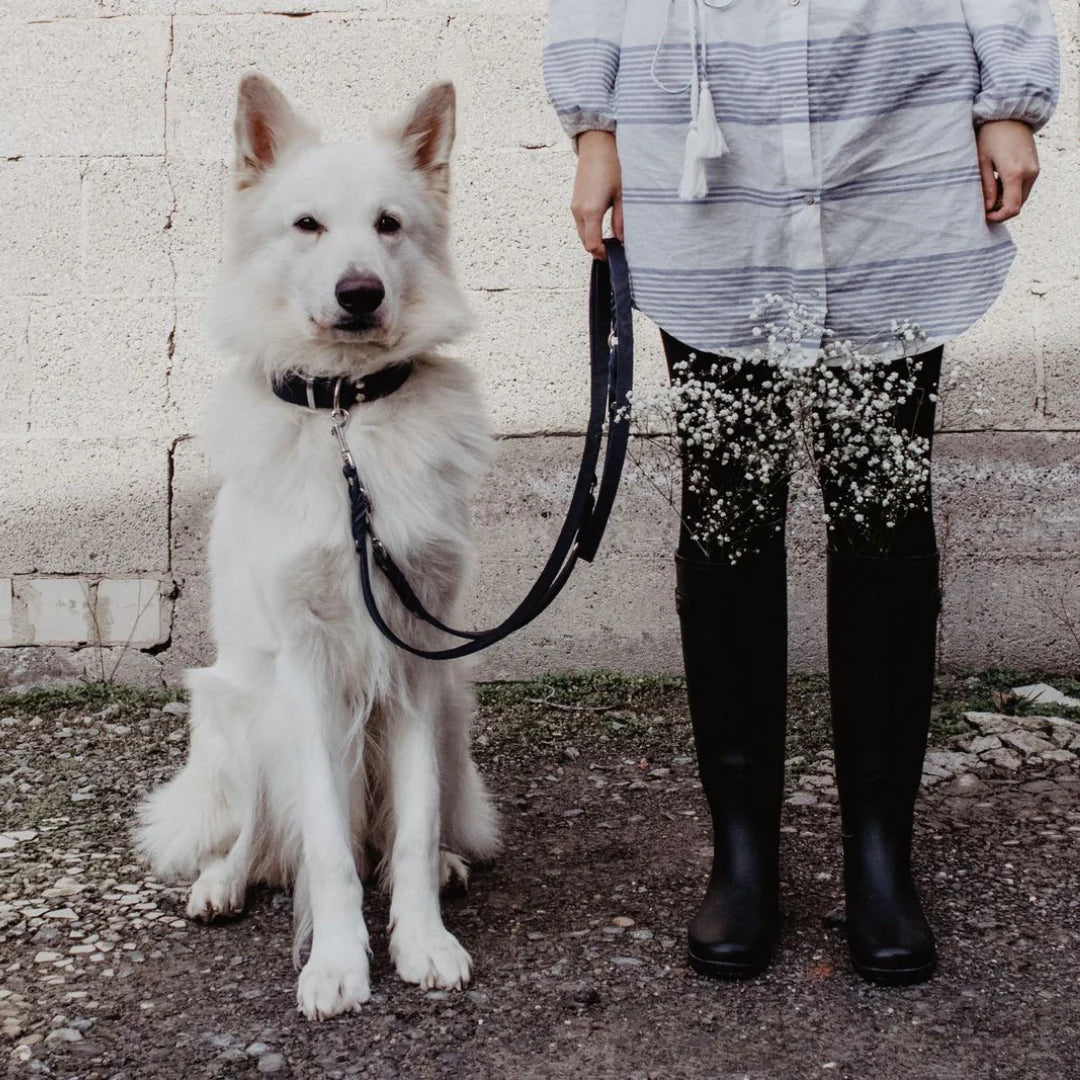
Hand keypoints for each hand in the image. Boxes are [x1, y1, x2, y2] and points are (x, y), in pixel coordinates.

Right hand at [571, 130, 622, 258]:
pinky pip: (580, 222)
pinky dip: (590, 229)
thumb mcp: (623, 195)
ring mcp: (575, 206)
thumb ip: (621, 221)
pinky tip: (603, 225)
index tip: (614, 256)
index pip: (592, 245)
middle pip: (585, 242)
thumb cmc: (612, 164)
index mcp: (591, 211)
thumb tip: (622, 239)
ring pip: (582, 233)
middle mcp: (579, 211)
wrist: (597, 143)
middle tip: (614, 251)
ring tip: (610, 239)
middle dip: (598, 250)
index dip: (603, 255)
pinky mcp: (575, 200)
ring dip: (594, 239)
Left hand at [976, 119, 1039, 222]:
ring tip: (990, 190)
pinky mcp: (1035, 166)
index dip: (998, 217)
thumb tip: (988, 208)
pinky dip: (1012, 191)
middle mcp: (1030, 173)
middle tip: (984, 203)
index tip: (985, 215)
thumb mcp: (982, 162)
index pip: (1012, 208)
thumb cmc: (990, 136)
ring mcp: (1035, 169)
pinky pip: (1024, 187)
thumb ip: (987, 187)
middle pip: (1017, 205)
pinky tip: (998, 182)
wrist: (1009, 115)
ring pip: (1021, 197)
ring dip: (1006, 200)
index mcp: (1015, 174)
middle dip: (1001, 209)